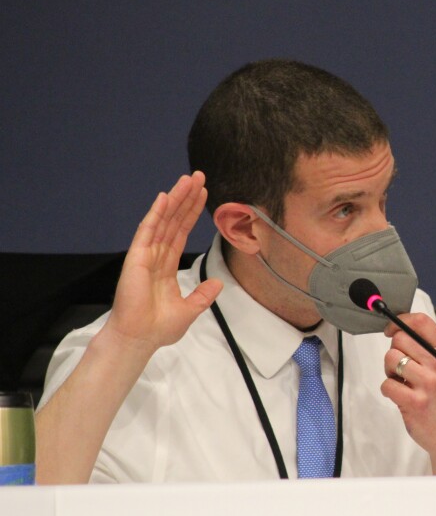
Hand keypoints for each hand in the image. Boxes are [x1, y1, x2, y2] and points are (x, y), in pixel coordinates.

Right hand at [103, 172, 222, 354]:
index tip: (203, 194)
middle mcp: (156, 256)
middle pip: (174, 220)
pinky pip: (148, 230)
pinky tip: (165, 197)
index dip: (191, 212)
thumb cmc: (159, 328)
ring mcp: (145, 254)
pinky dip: (156, 213)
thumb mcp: (190, 310)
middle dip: (186, 198)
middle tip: (198, 176)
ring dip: (175, 199)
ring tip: (188, 179)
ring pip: (163, 220)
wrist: (140, 338)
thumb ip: (203, 295)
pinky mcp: (136, 257)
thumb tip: (219, 283)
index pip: (181, 232)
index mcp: (167, 266)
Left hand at [381, 313, 435, 474]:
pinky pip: (387, 384)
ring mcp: (427, 384)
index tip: (391, 329)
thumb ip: (428, 347)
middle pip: (400, 339)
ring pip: (391, 359)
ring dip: (390, 371)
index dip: (399, 321)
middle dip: (394, 351)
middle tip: (401, 367)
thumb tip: (398, 329)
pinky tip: (401, 396)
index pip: (420, 322)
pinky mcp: (414, 402)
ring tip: (402, 382)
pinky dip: (389, 390)